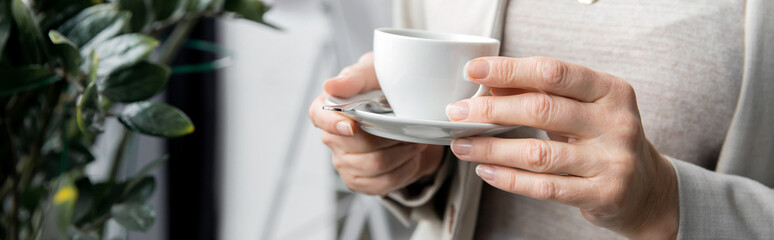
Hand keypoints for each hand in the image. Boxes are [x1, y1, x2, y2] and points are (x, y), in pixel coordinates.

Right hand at [309, 52, 443, 195]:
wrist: (409, 115)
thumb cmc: (385, 89)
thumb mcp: (375, 74)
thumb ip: (355, 78)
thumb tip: (331, 85)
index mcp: (330, 108)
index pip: (318, 115)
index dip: (332, 123)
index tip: (352, 125)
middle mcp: (333, 138)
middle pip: (356, 144)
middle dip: (389, 135)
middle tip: (408, 125)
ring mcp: (345, 162)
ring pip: (374, 165)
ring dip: (402, 152)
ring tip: (415, 139)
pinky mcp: (360, 181)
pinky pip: (384, 183)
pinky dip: (405, 169)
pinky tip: (411, 156)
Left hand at [447, 57, 678, 238]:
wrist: (646, 190)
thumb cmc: (604, 140)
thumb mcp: (582, 109)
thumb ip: (541, 93)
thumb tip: (490, 82)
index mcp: (610, 91)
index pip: (553, 73)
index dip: (510, 70)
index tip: (474, 72)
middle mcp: (616, 123)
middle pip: (541, 109)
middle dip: (491, 110)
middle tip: (457, 113)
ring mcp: (612, 161)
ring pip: (538, 153)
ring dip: (492, 149)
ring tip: (462, 145)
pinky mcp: (603, 194)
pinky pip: (545, 187)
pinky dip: (510, 179)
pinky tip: (487, 171)